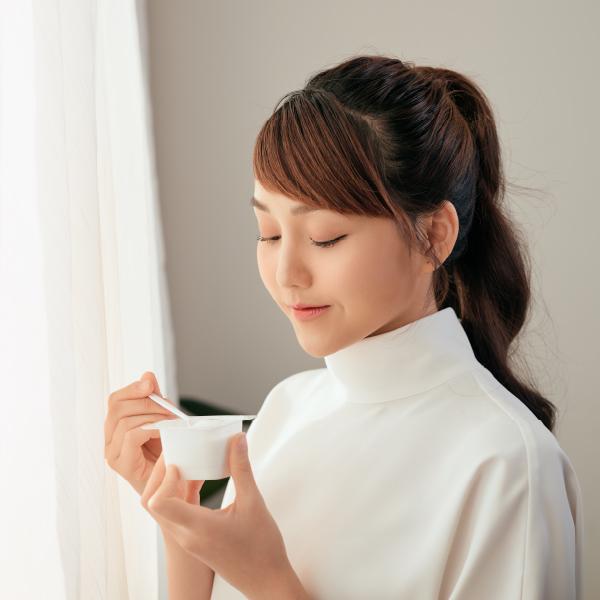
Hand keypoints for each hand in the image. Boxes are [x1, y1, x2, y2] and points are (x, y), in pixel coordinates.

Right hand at [104, 371, 179, 494]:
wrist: (176, 492)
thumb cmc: (170, 458)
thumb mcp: (164, 422)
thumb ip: (155, 400)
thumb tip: (148, 374)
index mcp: (115, 428)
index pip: (115, 400)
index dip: (132, 388)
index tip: (151, 383)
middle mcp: (109, 441)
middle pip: (117, 406)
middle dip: (146, 400)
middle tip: (170, 407)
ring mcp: (112, 454)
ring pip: (125, 419)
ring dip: (153, 415)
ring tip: (173, 421)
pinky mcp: (121, 465)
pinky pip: (131, 435)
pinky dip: (152, 428)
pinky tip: (166, 432)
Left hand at [141, 433, 302, 599]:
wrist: (266, 581)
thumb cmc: (262, 548)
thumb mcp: (254, 502)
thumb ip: (242, 468)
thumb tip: (237, 440)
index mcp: (197, 527)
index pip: (158, 502)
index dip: (164, 478)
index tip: (181, 462)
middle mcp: (186, 536)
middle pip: (153, 504)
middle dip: (161, 476)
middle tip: (179, 455)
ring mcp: (188, 540)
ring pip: (164, 509)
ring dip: (170, 485)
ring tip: (190, 463)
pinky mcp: (194, 540)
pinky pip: (177, 514)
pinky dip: (182, 495)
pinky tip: (201, 478)